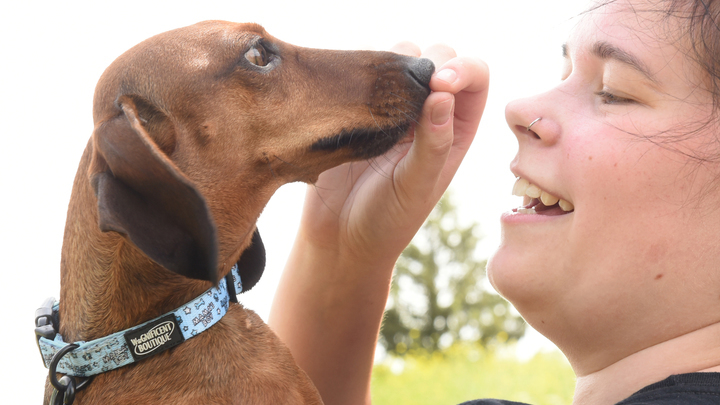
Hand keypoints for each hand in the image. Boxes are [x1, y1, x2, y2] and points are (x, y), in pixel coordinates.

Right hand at [297, 43, 489, 266]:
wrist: (337, 236)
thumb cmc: (386, 220)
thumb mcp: (416, 187)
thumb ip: (433, 143)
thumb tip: (443, 93)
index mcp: (455, 129)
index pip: (475, 77)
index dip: (462, 69)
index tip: (438, 83)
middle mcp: (427, 112)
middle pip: (439, 56)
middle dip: (425, 62)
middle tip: (403, 90)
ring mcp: (390, 106)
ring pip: (399, 55)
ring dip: (390, 64)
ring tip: (374, 100)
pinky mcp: (357, 105)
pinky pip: (362, 70)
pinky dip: (360, 71)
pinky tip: (351, 98)